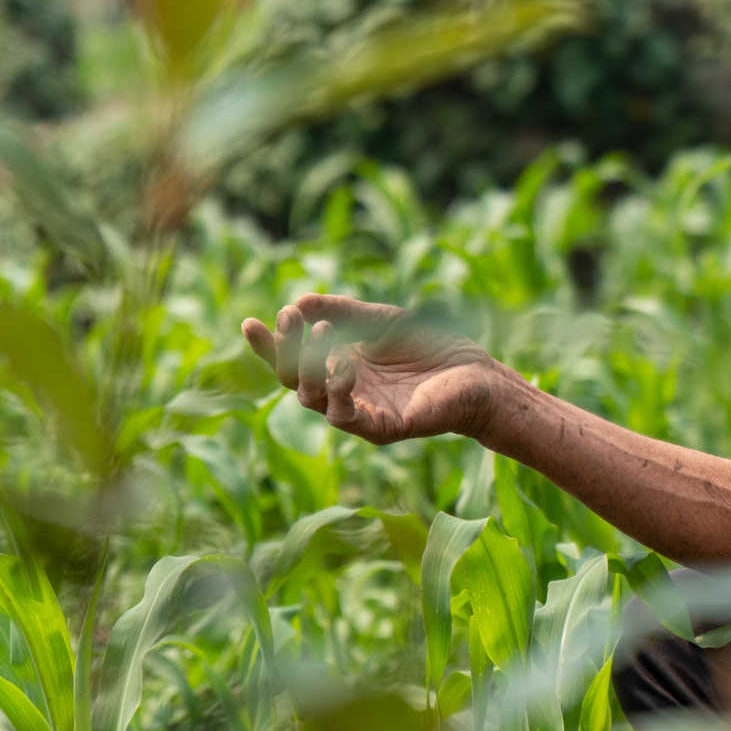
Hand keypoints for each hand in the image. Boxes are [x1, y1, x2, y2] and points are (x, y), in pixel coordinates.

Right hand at [241, 294, 498, 444]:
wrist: (478, 374)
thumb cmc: (431, 349)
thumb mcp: (381, 321)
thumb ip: (343, 312)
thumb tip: (298, 302)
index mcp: (338, 367)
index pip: (293, 359)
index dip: (270, 345)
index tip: (251, 321)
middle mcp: (342, 393)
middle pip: (294, 380)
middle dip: (284, 350)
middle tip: (287, 319)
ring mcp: (360, 414)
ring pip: (312, 400)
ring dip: (311, 365)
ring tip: (322, 332)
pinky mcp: (381, 429)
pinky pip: (346, 416)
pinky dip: (339, 390)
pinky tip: (346, 365)